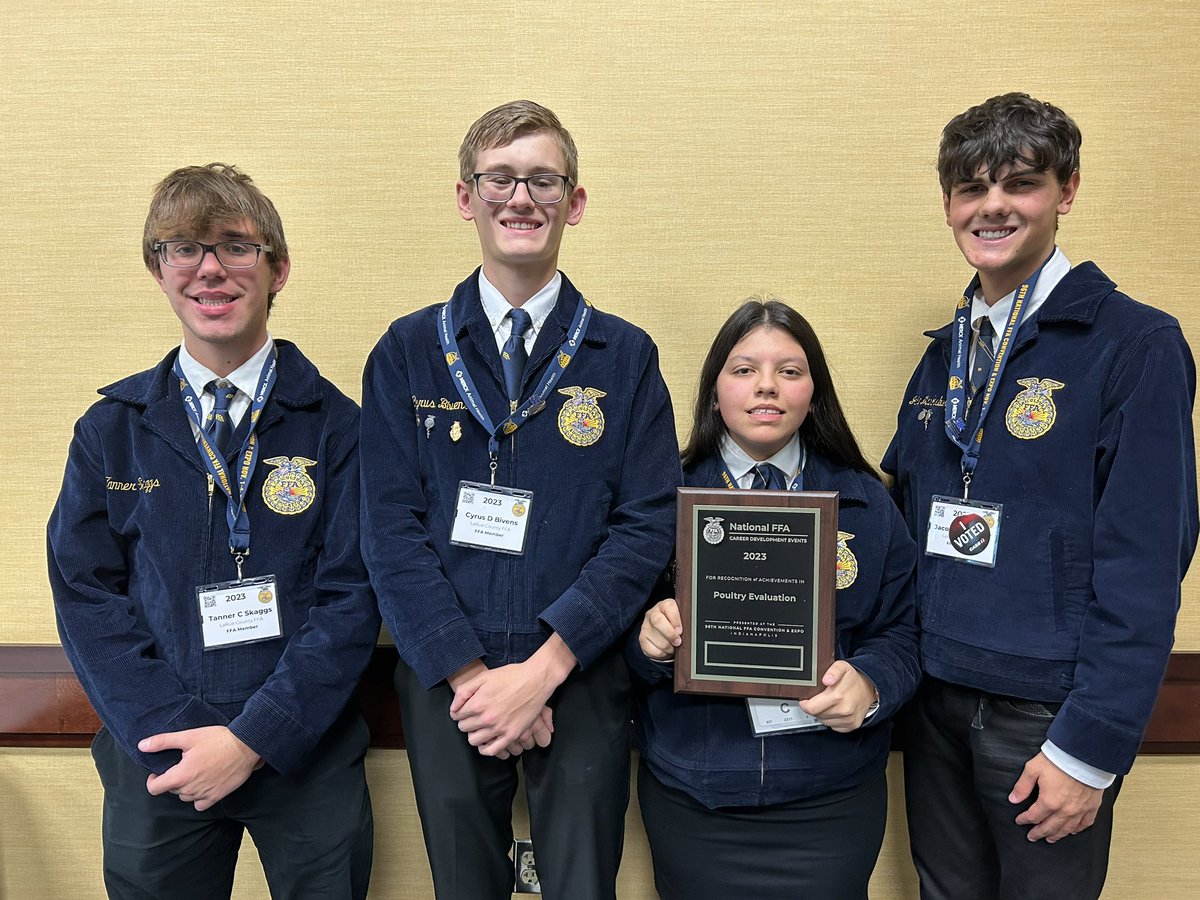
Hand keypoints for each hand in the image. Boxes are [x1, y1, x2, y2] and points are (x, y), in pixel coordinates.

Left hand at [139, 726, 261, 810]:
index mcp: (180, 775)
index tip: (158, 773)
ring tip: (196, 772)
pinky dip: (198, 797)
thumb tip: (142, 745)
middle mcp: (190, 788)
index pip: (154, 788)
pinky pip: (200, 804)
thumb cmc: (218, 740)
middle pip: (172, 790)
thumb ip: (163, 742)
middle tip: (183, 765)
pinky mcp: (217, 797)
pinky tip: (204, 784)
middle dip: (173, 779)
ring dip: (186, 787)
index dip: (153, 780)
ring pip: (185, 796)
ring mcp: (204, 794)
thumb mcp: (189, 736)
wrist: (246, 746)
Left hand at [449, 635, 575, 756]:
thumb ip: (464, 692)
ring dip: (474, 734)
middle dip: (466, 721)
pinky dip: (485, 748)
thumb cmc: (510, 676)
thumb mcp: (483, 677)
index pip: (456, 716)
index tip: (465, 710)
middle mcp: (486, 718)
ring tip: (480, 727)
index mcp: (478, 703)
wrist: (535, 680)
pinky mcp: (511, 735)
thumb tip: (453, 709)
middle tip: (473, 716)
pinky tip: (487, 740)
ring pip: (474, 741)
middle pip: (464, 728)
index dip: (459, 711)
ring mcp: (499, 728)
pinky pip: (492, 751)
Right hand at [639, 599, 681, 660]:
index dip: (675, 620)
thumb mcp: (680, 619)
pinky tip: (665, 650)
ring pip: (656, 638)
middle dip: (670, 634)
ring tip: (673, 647)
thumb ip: (685, 621)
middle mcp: (652, 613)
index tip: (680, 631)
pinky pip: (652, 649)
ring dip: (668, 647)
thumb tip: (691, 630)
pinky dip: (662, 653)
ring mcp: (645, 626)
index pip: (668, 606)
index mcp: (664, 606)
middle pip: (658, 621)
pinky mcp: (642, 639)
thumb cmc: (674, 626)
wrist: (661, 634)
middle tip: (678, 641)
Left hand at [797, 661, 876, 731]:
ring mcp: (849, 719)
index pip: (811, 708)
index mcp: (838, 697)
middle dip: (815, 707)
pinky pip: (834, 726)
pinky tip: (836, 709)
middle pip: (817, 715)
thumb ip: (832, 671)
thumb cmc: (853, 678)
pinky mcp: (853, 725)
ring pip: (825, 722)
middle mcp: (844, 710)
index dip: (806, 703)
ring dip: (824, 714)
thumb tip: (826, 680)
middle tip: (820, 698)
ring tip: (830, 702)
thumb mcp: (841, 667)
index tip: (807, 699)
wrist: (870, 687)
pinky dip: (833, 719)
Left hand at [1010, 752, 1104, 841]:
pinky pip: (1085, 823)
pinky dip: (1078, 829)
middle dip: (1038, 833)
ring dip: (1057, 835)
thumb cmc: (1059, 760)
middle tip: (1032, 837)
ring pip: (1066, 829)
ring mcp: (1080, 810)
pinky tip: (1073, 831)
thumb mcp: (1033, 769)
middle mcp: (1065, 810)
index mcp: (1049, 802)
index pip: (1034, 816)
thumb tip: (1013, 799)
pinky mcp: (1092, 806)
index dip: (1024, 819)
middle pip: (1049, 827)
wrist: (1084, 755)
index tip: (1019, 821)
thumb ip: (1022, 786)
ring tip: (1050, 839)